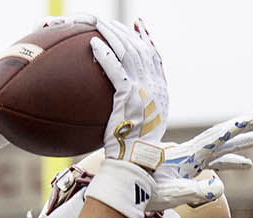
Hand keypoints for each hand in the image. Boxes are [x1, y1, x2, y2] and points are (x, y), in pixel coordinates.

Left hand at [86, 20, 167, 161]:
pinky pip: (115, 70)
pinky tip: (92, 44)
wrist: (134, 161)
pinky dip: (104, 55)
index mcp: (160, 91)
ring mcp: (143, 89)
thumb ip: (134, 107)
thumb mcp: (139, 126)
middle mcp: (155, 86)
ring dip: (112, 35)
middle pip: (140, 48)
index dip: (146, 39)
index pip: (155, 57)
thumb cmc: (131, 150)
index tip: (137, 26)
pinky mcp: (129, 96)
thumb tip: (118, 102)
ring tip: (98, 24)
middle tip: (109, 22)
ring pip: (128, 53)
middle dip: (124, 32)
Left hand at [141, 113, 252, 211]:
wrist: (122, 186)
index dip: (241, 125)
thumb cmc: (143, 190)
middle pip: (223, 142)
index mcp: (190, 154)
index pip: (220, 136)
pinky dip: (222, 165)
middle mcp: (190, 155)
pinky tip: (227, 170)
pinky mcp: (179, 171)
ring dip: (235, 155)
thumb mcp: (172, 193)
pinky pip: (207, 165)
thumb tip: (220, 189)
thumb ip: (197, 191)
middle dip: (245, 138)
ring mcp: (185, 162)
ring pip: (216, 154)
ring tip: (251, 163)